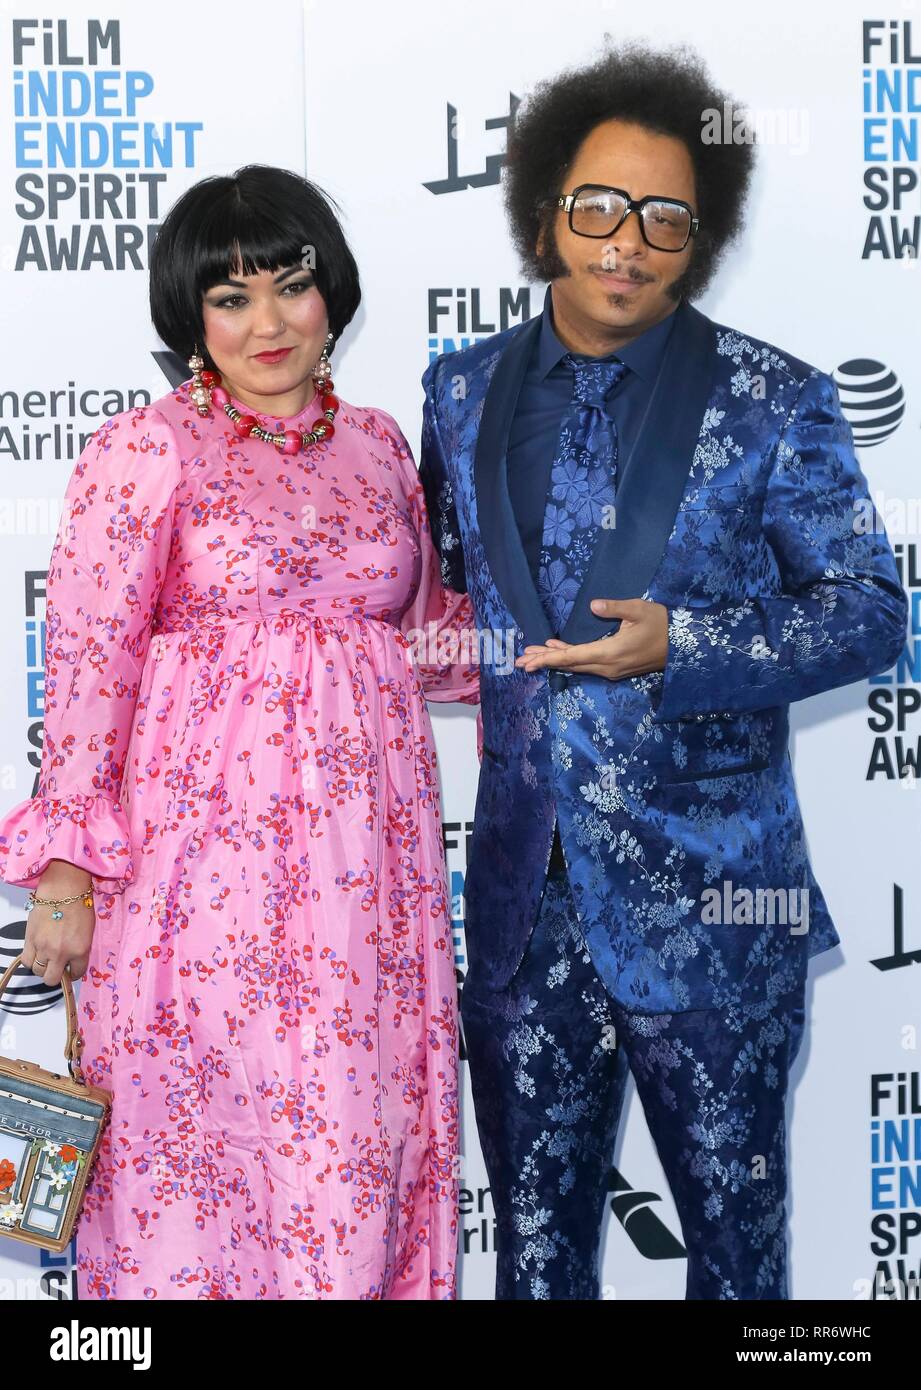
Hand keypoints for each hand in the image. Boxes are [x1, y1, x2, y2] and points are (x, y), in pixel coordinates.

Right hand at [22, 866, 95, 985]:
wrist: (63, 889)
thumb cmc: (80, 905)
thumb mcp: (88, 932)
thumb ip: (79, 949)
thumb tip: (71, 960)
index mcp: (80, 950)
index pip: (77, 973)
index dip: (74, 973)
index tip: (72, 969)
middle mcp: (61, 953)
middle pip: (52, 979)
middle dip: (56, 975)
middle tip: (57, 966)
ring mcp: (43, 948)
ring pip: (38, 971)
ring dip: (42, 966)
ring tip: (46, 956)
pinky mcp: (29, 940)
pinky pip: (27, 960)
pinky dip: (31, 960)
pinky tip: (37, 952)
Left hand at [514, 598, 668, 679]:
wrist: (683, 646)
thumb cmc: (662, 625)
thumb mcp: (639, 610)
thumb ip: (615, 608)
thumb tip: (593, 605)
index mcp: (609, 653)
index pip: (571, 657)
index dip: (547, 658)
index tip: (527, 660)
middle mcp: (606, 666)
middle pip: (569, 664)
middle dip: (544, 661)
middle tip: (519, 659)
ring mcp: (611, 669)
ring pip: (576, 665)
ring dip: (554, 659)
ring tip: (531, 655)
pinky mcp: (615, 668)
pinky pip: (586, 664)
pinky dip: (569, 657)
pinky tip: (557, 651)